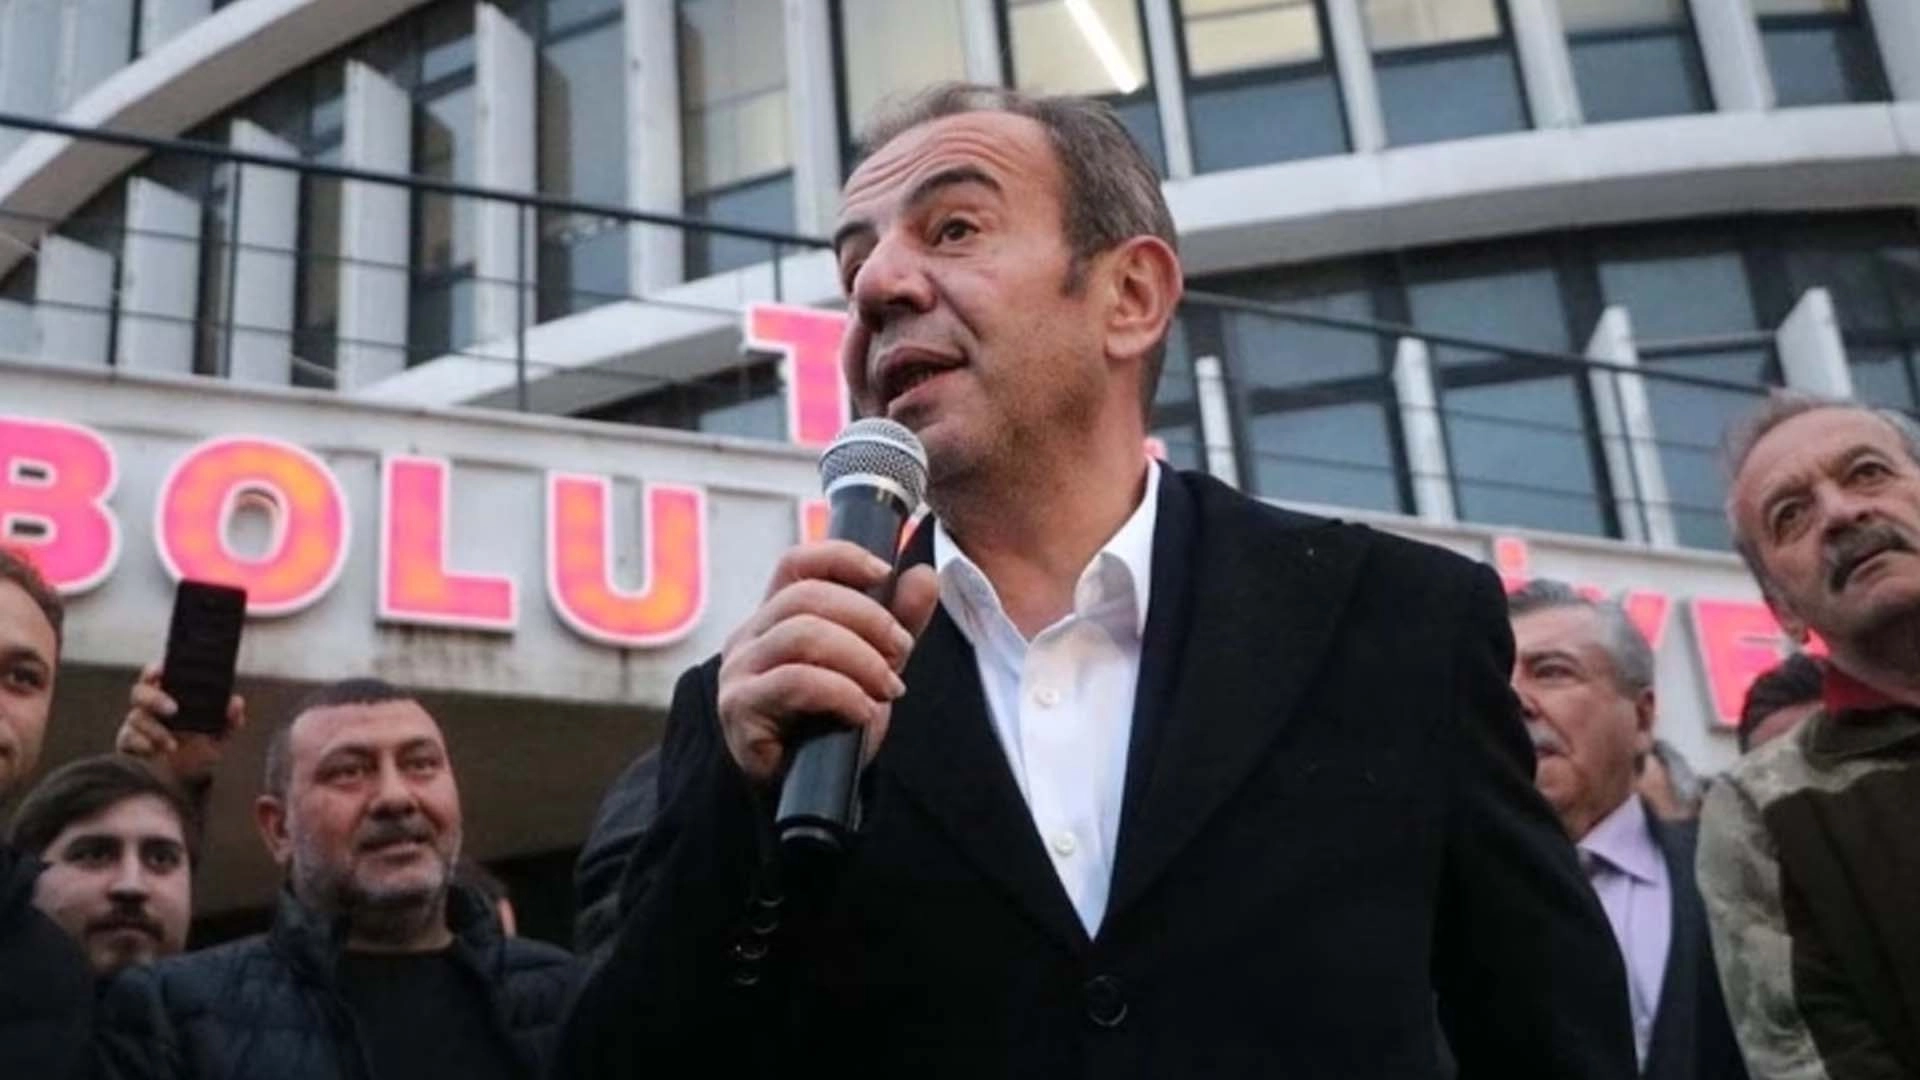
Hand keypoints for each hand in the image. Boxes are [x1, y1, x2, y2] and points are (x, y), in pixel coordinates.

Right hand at [116, 663, 246, 784]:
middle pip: (140, 692)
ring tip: (172, 746)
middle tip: (173, 710)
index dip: (156, 670)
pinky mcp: (126, 744)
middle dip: (155, 698)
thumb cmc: (198, 753)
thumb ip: (229, 720)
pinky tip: (153, 751)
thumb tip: (236, 702)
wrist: (183, 784)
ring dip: (155, 730)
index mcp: (170, 698)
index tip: (163, 670)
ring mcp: (136, 726)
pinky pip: (127, 737)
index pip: (157, 676)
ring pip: (136, 717)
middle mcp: (149, 709)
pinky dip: (141, 743)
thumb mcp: (218, 738)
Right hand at [716, 541, 939, 786]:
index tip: (884, 570)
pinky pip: (796, 681)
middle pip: (806, 596)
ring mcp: (740, 671)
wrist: (806, 793)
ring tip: (887, 687)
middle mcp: (750, 636)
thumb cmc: (830, 725)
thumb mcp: (873, 666)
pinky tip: (862, 711)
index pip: (796, 563)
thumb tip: (925, 574)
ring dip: (859, 657)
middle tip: (901, 651)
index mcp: (776, 617)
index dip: (840, 556)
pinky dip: (841, 691)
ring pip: (802, 634)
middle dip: (868, 618)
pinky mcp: (741, 707)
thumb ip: (897, 622)